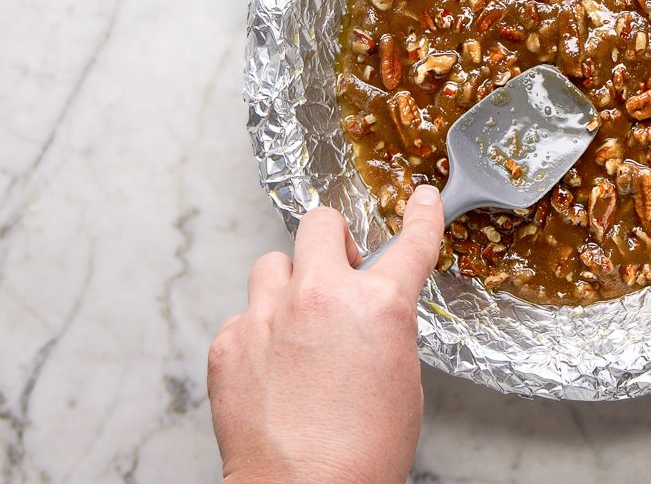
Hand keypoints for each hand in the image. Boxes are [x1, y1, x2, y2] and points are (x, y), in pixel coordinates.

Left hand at [208, 186, 444, 483]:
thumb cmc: (363, 450)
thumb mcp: (401, 377)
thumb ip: (383, 327)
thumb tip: (368, 315)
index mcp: (379, 305)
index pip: (411, 243)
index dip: (421, 217)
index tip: (421, 201)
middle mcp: (321, 297)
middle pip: (320, 224)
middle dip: (332, 240)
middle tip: (338, 268)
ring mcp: (268, 316)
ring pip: (272, 265)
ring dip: (288, 284)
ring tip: (296, 323)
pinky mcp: (229, 343)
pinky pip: (243, 316)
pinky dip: (258, 333)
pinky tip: (271, 368)